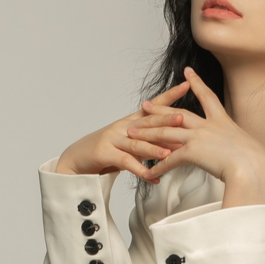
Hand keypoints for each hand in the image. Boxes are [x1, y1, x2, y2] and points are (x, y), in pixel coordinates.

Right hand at [52, 80, 192, 181]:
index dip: (170, 95)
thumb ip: (151, 143)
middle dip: (166, 120)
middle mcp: (123, 127)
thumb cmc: (108, 151)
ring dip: (154, 148)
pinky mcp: (105, 153)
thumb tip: (177, 145)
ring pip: (137, 143)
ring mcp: (113, 139)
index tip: (186, 85)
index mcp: (132, 122)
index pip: (153, 106)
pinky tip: (154, 177)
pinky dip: (141, 171)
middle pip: (147, 122)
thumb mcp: (132, 145)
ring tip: (170, 153)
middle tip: (183, 118)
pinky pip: (126, 163)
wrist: (78, 158)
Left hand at [130, 67, 264, 193]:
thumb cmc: (255, 162)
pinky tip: (149, 172)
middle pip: (176, 113)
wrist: (254, 168)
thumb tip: (244, 152)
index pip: (207, 97)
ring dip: (147, 134)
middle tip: (145, 104)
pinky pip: (169, 159)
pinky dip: (158, 167)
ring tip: (132, 135)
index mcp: (222, 121)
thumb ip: (237, 146)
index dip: (196, 83)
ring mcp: (199, 137)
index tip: (188, 73)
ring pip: (166, 132)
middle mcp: (208, 126)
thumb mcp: (247, 147)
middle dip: (158, 109)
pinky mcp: (193, 152)